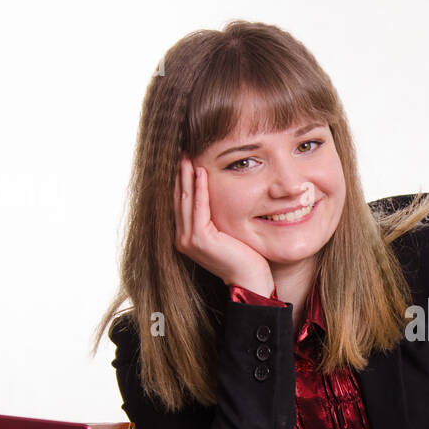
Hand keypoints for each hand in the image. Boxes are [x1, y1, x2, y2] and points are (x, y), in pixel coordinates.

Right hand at [173, 156, 273, 293]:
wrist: (249, 277)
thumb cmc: (243, 255)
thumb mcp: (225, 231)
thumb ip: (215, 216)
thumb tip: (216, 195)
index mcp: (185, 237)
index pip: (181, 203)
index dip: (180, 181)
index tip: (183, 160)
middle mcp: (181, 239)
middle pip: (179, 198)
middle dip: (179, 174)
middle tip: (181, 152)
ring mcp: (187, 240)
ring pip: (185, 200)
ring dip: (185, 176)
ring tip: (186, 156)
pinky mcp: (199, 239)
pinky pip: (198, 208)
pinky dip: (199, 189)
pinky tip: (200, 172)